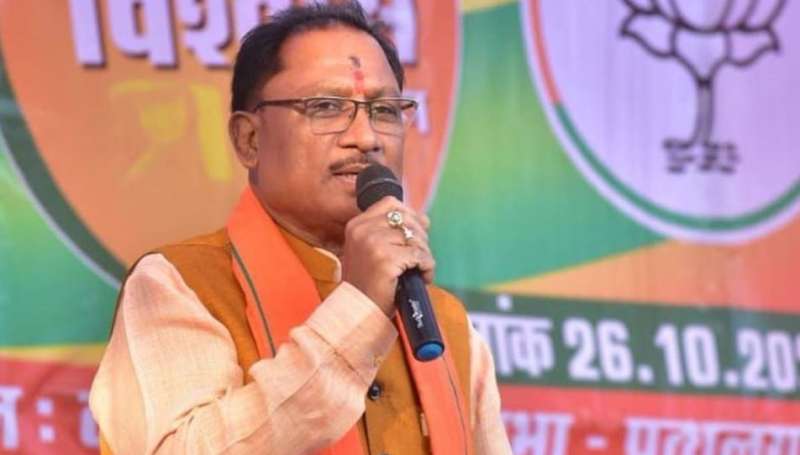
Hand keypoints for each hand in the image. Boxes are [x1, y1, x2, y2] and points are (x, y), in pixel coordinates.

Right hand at [340, 196, 434, 316]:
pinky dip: (427, 268)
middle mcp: (362, 230)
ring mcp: (373, 243)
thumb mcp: (376, 251)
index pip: (391, 204)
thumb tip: (425, 218)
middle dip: (420, 238)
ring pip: (416, 237)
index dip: (409, 217)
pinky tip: (422, 278)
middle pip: (407, 218)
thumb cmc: (369, 284)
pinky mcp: (385, 259)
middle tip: (418, 259)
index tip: (414, 236)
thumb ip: (395, 231)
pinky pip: (420, 256)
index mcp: (357, 224)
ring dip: (424, 255)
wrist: (359, 313)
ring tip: (418, 271)